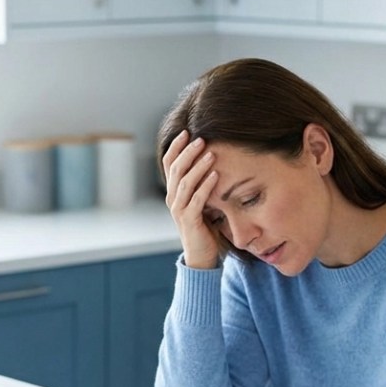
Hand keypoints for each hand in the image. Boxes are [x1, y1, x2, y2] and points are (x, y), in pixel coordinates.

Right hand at [161, 130, 220, 269]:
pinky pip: (196, 199)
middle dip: (188, 152)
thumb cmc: (203, 227)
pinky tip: (216, 175)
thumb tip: (210, 159)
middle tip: (201, 138)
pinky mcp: (189, 221)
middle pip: (176, 170)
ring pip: (185, 183)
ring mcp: (179, 210)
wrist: (201, 255)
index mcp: (173, 192)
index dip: (176, 147)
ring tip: (211, 153)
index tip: (187, 131)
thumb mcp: (200, 201)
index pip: (169, 164)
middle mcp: (172, 199)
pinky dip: (206, 186)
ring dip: (198, 166)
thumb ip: (200, 184)